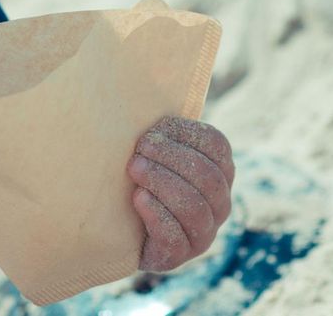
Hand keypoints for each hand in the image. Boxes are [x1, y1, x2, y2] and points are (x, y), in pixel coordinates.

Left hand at [126, 116, 234, 271]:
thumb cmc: (137, 170)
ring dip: (162, 183)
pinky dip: (156, 214)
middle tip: (138, 151)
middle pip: (208, 177)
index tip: (152, 130)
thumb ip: (158, 121)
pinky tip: (137, 198)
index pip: (217, 146)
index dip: (186, 134)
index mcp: (218, 170)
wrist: (113, 222)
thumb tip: (139, 76)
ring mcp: (202, 232)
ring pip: (195, 207)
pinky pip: (176, 236)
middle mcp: (218, 203)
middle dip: (170, 158)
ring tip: (134, 170)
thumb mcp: (151, 144)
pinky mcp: (178, 255)